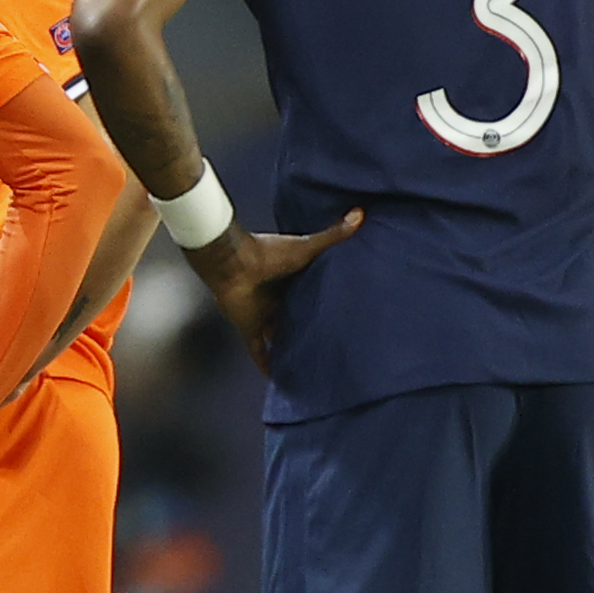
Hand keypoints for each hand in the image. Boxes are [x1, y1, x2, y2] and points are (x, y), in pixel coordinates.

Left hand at [186, 210, 361, 373]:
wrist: (233, 264)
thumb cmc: (269, 253)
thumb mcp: (307, 247)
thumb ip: (332, 236)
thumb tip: (360, 213)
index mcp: (294, 281)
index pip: (313, 294)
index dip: (327, 302)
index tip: (347, 312)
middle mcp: (280, 300)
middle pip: (298, 317)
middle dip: (311, 328)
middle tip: (335, 343)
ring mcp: (265, 315)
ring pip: (281, 336)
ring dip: (291, 347)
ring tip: (312, 364)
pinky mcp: (251, 328)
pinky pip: (259, 351)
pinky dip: (266, 364)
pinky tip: (276, 378)